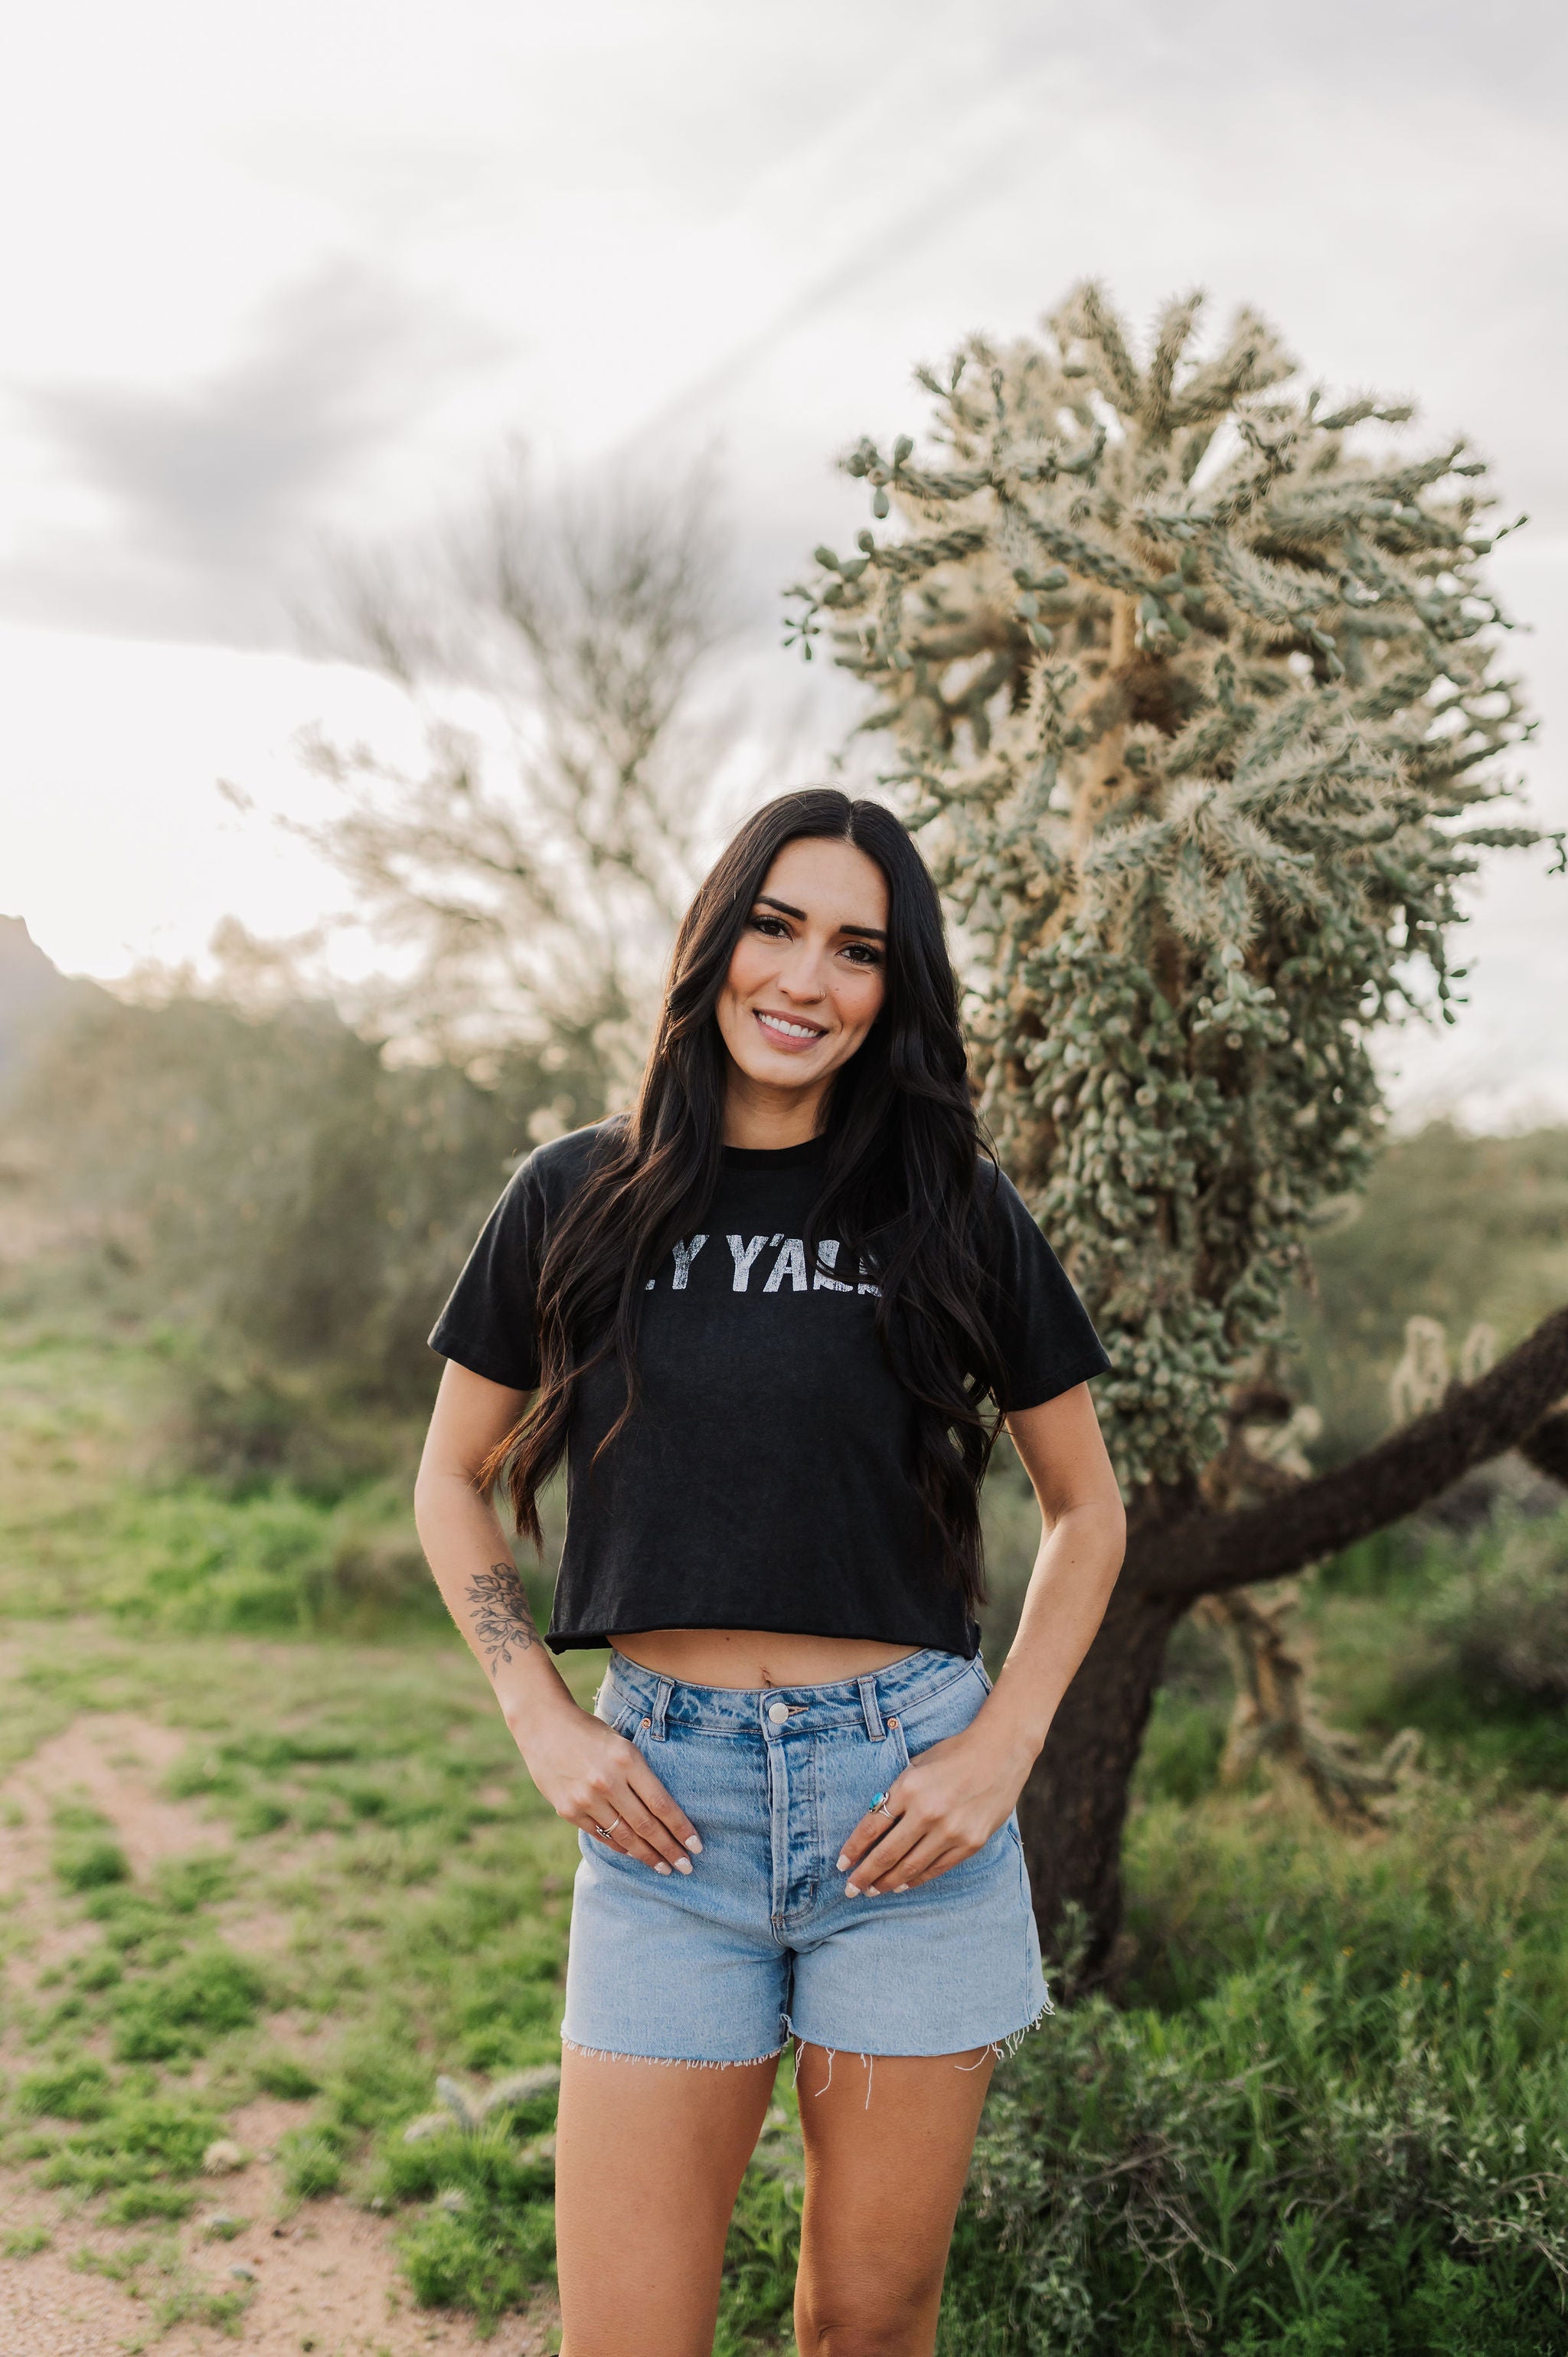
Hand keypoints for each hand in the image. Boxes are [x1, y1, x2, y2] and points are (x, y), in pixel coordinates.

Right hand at [506, 1697, 701, 1875]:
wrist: (543, 1724)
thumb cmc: (590, 1731)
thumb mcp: (622, 1743)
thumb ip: (639, 1775)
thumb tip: (663, 1811)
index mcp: (627, 1760)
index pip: (661, 1804)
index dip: (681, 1829)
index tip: (696, 1846)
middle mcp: (608, 1782)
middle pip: (646, 1825)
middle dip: (669, 1850)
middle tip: (687, 1867)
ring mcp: (586, 1799)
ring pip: (625, 1836)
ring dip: (647, 1855)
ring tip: (663, 1868)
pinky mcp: (568, 1810)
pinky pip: (601, 1835)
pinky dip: (620, 1846)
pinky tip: (634, 1853)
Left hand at [837, 1724, 1029, 1895]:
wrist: (1000, 1752)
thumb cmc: (954, 1754)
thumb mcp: (917, 1766)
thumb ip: (898, 1796)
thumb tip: (875, 1828)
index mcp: (909, 1788)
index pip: (872, 1827)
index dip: (854, 1849)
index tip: (841, 1864)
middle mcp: (928, 1813)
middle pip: (887, 1854)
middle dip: (865, 1874)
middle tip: (851, 1889)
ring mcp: (951, 1831)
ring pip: (911, 1867)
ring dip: (888, 1882)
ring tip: (873, 1890)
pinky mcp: (970, 1843)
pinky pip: (936, 1868)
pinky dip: (916, 1879)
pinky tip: (902, 1885)